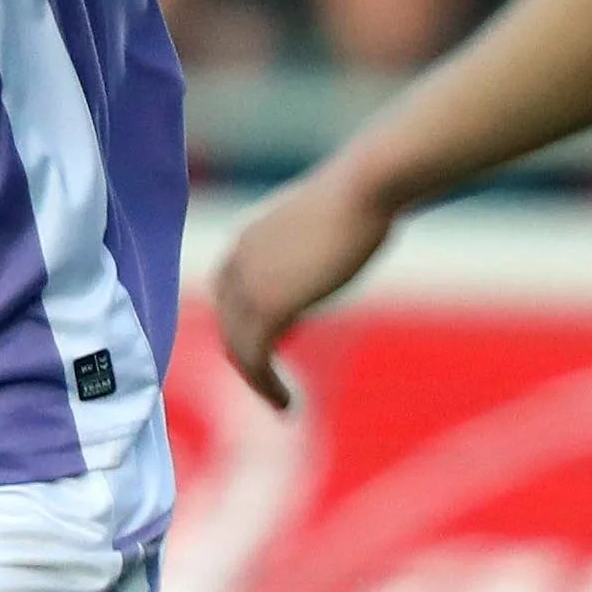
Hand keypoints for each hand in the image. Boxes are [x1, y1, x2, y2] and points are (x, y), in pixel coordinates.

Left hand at [206, 165, 395, 409]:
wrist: (365, 188)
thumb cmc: (361, 196)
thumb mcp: (322, 224)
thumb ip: (308, 248)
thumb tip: (321, 263)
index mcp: (247, 239)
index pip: (226, 294)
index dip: (241, 324)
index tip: (268, 347)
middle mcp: (237, 261)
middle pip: (227, 324)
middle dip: (246, 357)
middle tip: (271, 385)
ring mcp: (248, 284)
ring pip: (238, 348)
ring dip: (257, 381)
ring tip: (281, 403)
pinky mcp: (267, 306)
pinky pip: (256, 359)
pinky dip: (267, 386)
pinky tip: (288, 403)